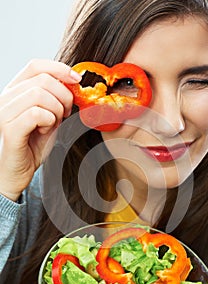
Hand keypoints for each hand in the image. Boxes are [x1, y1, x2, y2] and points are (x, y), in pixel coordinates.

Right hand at [0, 59, 80, 200]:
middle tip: (66, 113)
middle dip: (64, 96)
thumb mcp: (48, 116)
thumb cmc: (32, 144)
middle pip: (43, 79)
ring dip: (56, 110)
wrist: (17, 171)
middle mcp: (6, 98)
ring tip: (52, 124)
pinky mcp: (10, 130)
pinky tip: (44, 131)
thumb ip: (56, 98)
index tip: (77, 80)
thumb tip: (73, 81)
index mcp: (15, 91)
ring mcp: (5, 113)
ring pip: (39, 94)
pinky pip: (36, 114)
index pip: (35, 65)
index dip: (60, 69)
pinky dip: (48, 122)